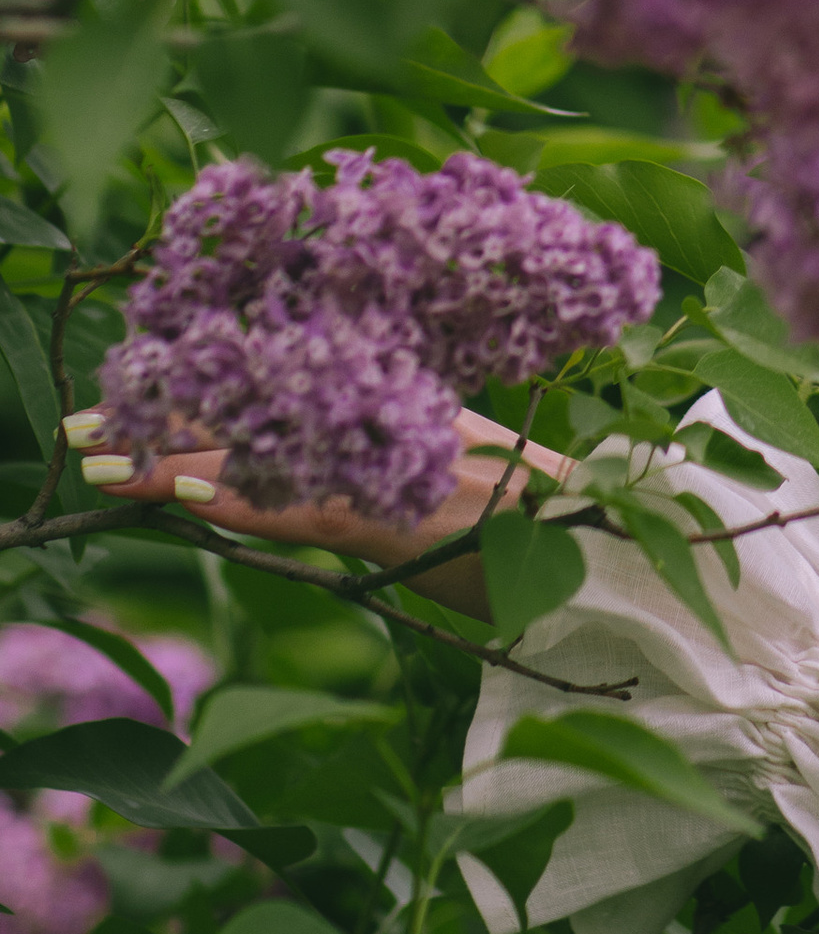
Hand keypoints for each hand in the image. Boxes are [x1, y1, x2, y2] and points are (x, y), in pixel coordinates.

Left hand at [72, 407, 570, 621]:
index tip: (146, 377)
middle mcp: (394, 426)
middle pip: (264, 414)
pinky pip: (307, 512)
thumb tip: (346, 475)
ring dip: (177, 464)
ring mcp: (396, 470)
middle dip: (169, 421)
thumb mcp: (476, 478)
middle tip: (85, 422)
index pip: (294, 388)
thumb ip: (413, 461)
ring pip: (270, 460)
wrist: (618, 556)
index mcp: (408, 411)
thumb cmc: (554, 527)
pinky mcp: (404, 523)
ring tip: (104, 458)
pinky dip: (244, 504)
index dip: (213, 387)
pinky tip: (185, 500)